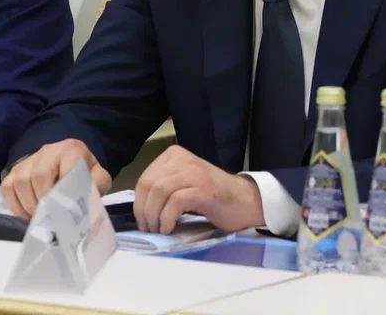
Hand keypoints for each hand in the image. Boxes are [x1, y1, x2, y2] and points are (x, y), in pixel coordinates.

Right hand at [0, 139, 111, 218]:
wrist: (70, 163)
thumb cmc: (84, 174)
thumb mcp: (98, 178)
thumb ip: (96, 188)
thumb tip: (84, 206)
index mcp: (71, 150)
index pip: (64, 169)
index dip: (62, 193)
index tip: (65, 209)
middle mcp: (47, 150)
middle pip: (37, 175)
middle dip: (43, 201)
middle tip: (50, 217)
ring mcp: (29, 159)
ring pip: (20, 181)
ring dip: (29, 205)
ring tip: (39, 217)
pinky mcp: (15, 170)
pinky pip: (7, 187)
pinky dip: (15, 205)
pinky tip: (27, 214)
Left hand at [133, 144, 263, 232]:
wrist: (247, 202)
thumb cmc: (213, 198)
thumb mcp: (183, 184)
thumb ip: (164, 188)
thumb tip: (140, 208)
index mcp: (173, 155)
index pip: (144, 178)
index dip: (138, 202)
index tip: (142, 220)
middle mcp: (182, 159)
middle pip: (148, 184)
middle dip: (143, 210)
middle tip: (148, 228)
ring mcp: (194, 172)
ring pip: (159, 191)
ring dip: (153, 215)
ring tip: (158, 229)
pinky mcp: (204, 188)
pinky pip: (176, 201)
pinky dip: (167, 217)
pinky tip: (168, 228)